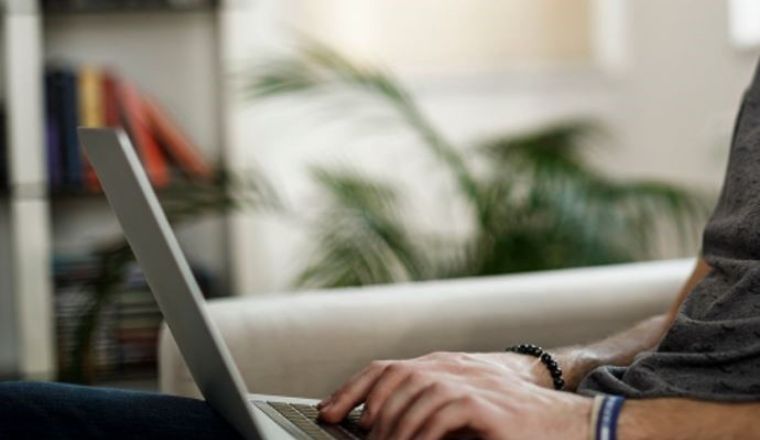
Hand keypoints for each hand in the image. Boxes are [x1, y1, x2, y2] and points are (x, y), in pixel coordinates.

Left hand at [318, 352, 589, 438]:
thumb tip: (384, 430)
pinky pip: (445, 412)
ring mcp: (474, 383)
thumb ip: (428, 414)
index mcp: (445, 367)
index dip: (352, 388)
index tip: (326, 412)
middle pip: (396, 375)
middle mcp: (455, 369)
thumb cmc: (515, 424)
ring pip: (418, 393)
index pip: (387, 368)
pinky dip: (423, 433)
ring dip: (395, 426)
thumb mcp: (464, 412)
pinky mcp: (490, 405)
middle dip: (369, 408)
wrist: (571, 424)